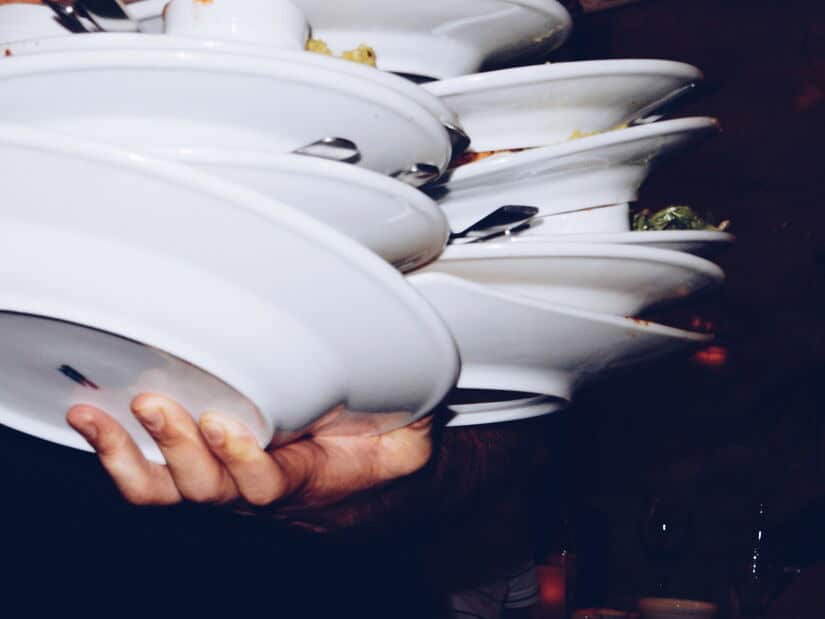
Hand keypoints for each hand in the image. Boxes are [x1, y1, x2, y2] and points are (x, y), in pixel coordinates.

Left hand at [66, 394, 433, 528]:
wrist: (364, 481)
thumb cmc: (381, 450)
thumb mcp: (408, 433)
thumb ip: (406, 418)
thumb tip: (409, 382)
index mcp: (307, 479)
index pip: (268, 485)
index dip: (243, 462)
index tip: (228, 425)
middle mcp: (258, 490)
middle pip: (207, 489)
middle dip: (179, 448)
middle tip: (158, 403)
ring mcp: (223, 485)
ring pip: (168, 490)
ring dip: (130, 454)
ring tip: (97, 415)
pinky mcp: (199, 471)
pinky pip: (150, 481)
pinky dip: (116, 454)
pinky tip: (93, 420)